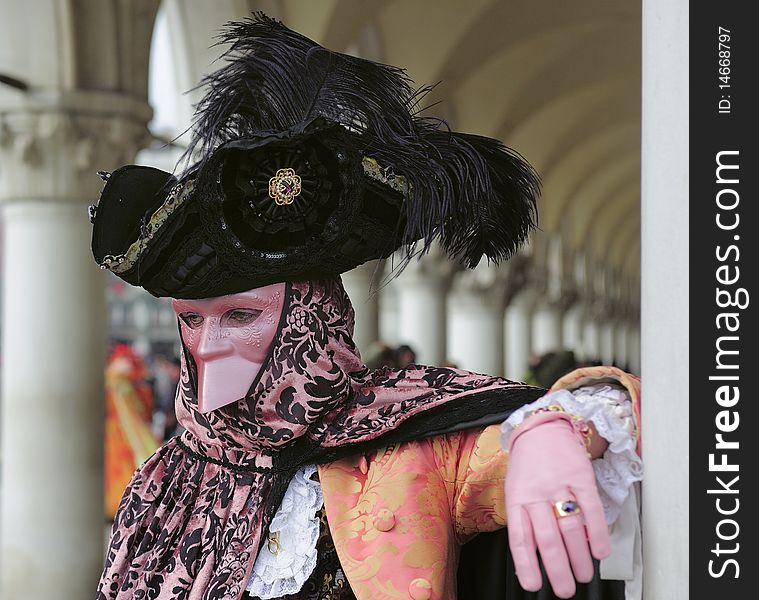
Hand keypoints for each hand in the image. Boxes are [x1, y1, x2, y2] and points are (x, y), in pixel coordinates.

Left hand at [505, 416, 609, 597]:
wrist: (542, 427)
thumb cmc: (528, 463)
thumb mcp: (516, 489)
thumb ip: (525, 519)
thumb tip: (535, 556)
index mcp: (517, 498)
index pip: (520, 537)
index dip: (527, 564)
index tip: (534, 585)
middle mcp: (536, 492)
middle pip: (548, 538)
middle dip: (558, 569)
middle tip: (565, 589)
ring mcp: (559, 484)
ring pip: (570, 527)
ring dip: (579, 557)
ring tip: (583, 575)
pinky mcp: (580, 476)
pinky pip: (591, 509)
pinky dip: (597, 533)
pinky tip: (600, 551)